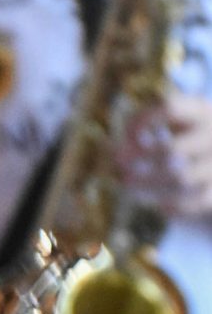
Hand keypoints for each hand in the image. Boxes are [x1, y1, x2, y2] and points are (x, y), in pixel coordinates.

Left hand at [120, 92, 211, 218]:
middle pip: (173, 149)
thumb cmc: (190, 138)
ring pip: (180, 177)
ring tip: (127, 184)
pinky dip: (169, 204)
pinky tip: (154, 202)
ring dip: (147, 183)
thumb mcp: (176, 122)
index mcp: (201, 112)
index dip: (140, 122)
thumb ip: (146, 126)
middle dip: (139, 158)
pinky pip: (192, 202)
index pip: (169, 109)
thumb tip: (113, 150)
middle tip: (118, 164)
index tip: (125, 137)